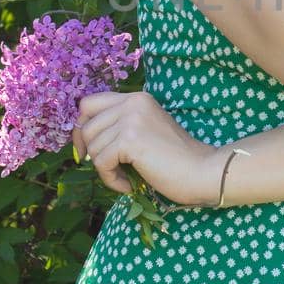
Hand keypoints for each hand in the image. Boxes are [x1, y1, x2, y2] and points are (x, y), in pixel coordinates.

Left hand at [72, 89, 219, 204]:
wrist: (202, 171)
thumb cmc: (176, 159)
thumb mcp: (145, 132)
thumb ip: (120, 126)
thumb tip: (82, 139)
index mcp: (136, 98)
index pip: (89, 103)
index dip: (81, 127)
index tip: (85, 150)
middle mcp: (132, 102)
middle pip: (86, 126)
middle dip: (89, 152)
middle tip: (106, 169)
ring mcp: (131, 119)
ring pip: (93, 147)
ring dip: (105, 169)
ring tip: (125, 178)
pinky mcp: (130, 140)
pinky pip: (101, 163)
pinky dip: (110, 179)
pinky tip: (127, 185)